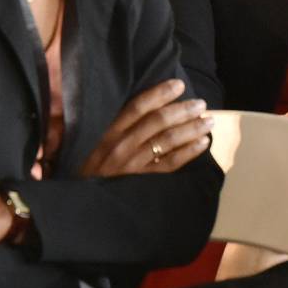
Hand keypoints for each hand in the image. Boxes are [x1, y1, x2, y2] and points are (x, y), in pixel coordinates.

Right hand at [79, 78, 212, 177]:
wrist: (79, 202)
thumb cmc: (85, 165)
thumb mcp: (85, 140)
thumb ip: (103, 123)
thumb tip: (121, 100)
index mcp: (107, 131)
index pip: (137, 107)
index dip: (159, 94)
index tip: (178, 85)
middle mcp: (121, 146)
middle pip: (157, 122)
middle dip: (182, 111)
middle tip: (200, 104)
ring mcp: (133, 165)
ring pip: (167, 142)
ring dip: (191, 129)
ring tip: (208, 121)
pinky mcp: (142, 181)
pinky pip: (170, 164)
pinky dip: (189, 152)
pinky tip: (203, 143)